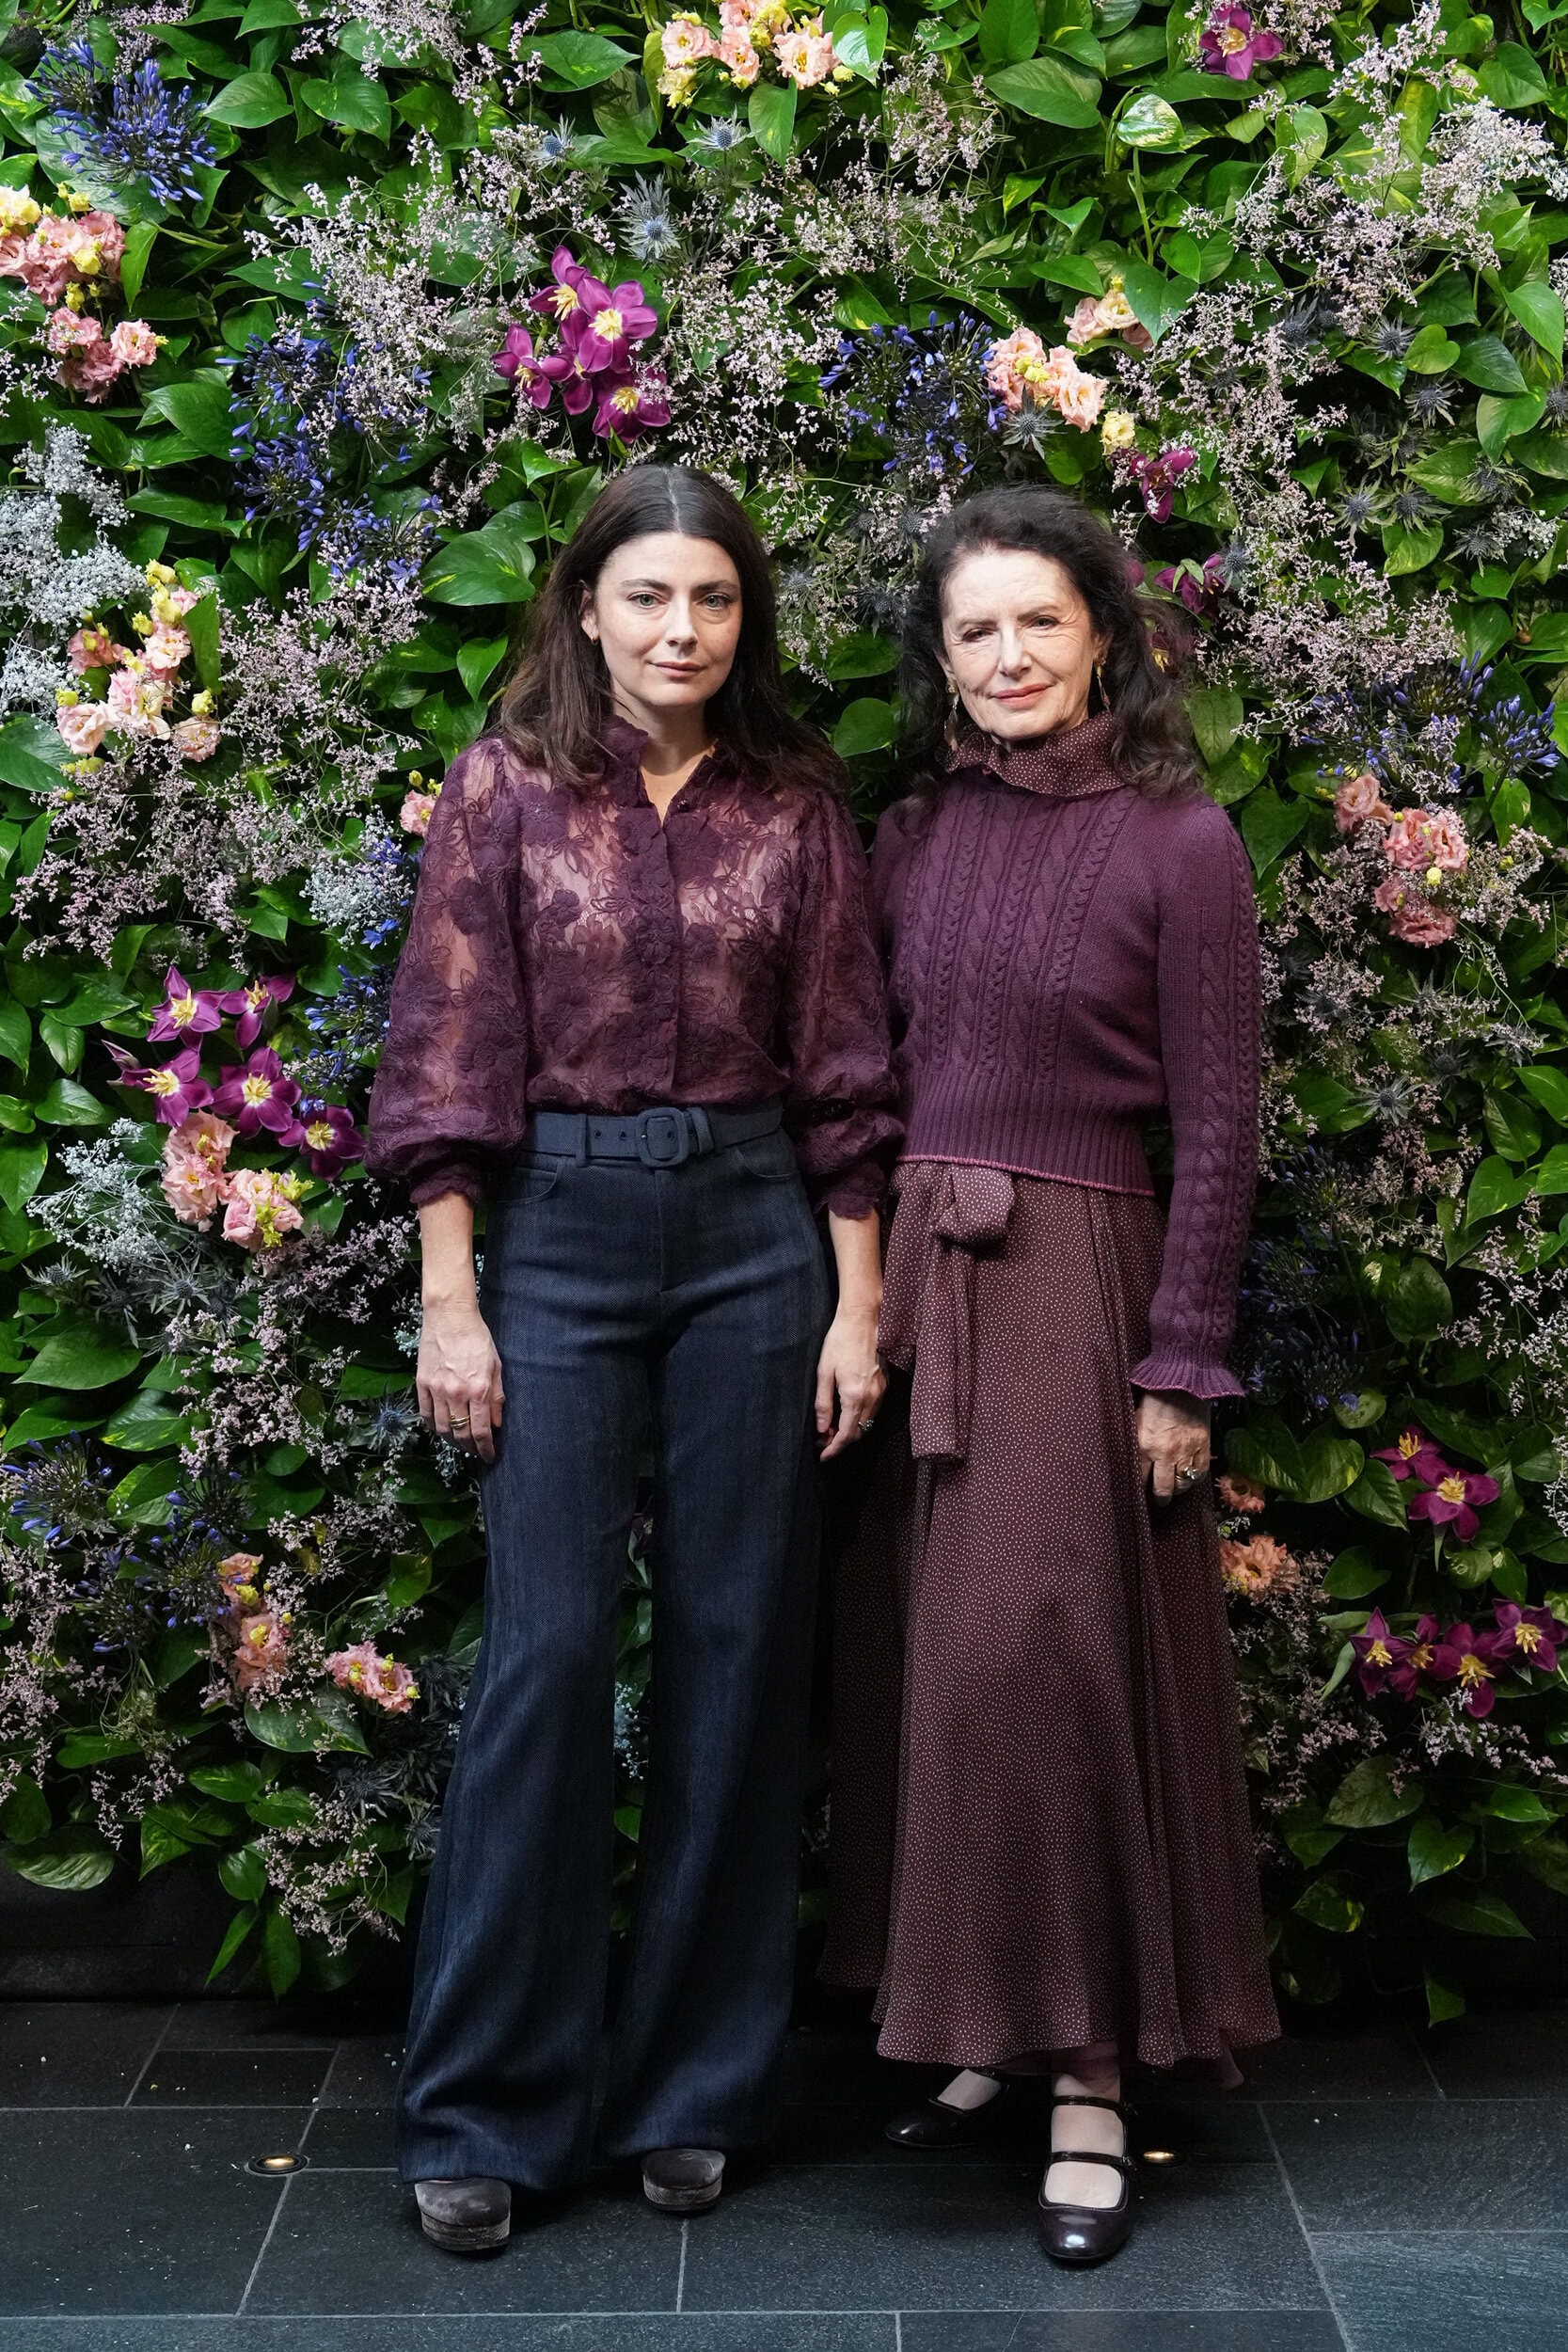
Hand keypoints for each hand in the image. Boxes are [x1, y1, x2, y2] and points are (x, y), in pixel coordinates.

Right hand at [417, 1299, 504, 1462]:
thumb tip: (496, 1423)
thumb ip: (496, 1397)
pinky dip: (434, 1425)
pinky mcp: (422, 1383)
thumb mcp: (496, 1366)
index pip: (481, 1431)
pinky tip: (442, 1427)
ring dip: (452, 1440)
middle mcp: (456, 1393)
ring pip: (442, 1428)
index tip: (489, 1456)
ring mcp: (436, 1389)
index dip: (486, 1449)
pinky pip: (426, 1414)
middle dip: (470, 1448)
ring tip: (460, 1442)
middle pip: (461, 1434)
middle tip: (476, 1451)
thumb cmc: (477, 1338)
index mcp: (478, 1389)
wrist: (449, 1316)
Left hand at [815, 1302, 885, 1461]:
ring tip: (830, 1426)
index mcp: (855, 1396)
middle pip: (859, 1432)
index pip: (846, 1434)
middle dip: (841, 1441)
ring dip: (850, 1429)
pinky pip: (873, 1410)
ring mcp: (881, 1391)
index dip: (834, 1449)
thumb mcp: (824, 1373)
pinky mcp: (884, 1384)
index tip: (823, 1456)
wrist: (862, 1320)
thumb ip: (823, 1403)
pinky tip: (845, 1411)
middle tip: (822, 1440)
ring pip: (867, 1422)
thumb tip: (821, 1428)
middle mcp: (872, 1397)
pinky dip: (860, 1417)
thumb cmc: (839, 1342)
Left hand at [1136, 1389, 1209, 1505]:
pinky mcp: (1203, 1445)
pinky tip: (1190, 1477)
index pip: (1140, 1478)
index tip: (1139, 1492)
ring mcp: (1186, 1451)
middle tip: (1160, 1501)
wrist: (1182, 1380)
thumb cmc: (1154, 1395)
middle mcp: (1165, 1453)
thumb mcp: (1135, 1418)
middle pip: (1163, 1488)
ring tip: (1175, 1488)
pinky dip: (1195, 1478)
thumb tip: (1132, 1458)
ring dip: (1178, 1488)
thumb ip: (1135, 1440)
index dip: (1140, 1487)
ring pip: (1183, 1483)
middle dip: (1161, 1497)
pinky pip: (1201, 1472)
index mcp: (1144, 1445)